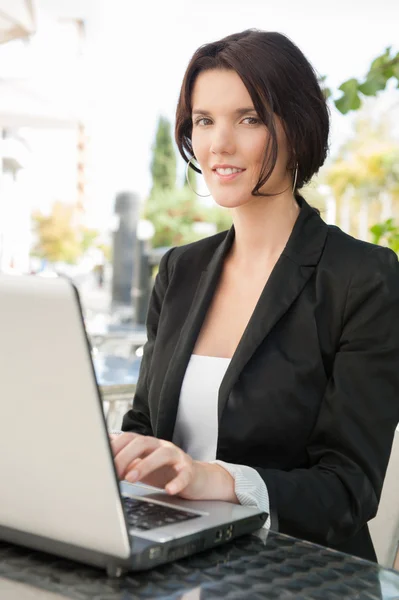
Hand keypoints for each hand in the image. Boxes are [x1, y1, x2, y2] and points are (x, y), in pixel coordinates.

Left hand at [110, 433, 237, 502]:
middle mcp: (160, 445)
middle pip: (142, 442)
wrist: (194, 478)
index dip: (114, 448)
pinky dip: (177, 481)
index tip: (102, 461)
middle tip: (113, 473)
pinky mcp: (189, 469)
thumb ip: (123, 457)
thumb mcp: (140, 464)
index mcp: (147, 444)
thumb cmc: (164, 471)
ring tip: (131, 479)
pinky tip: (169, 489)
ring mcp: (176, 455)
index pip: (128, 438)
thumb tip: (99, 448)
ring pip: (162, 454)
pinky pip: (184, 473)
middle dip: (125, 456)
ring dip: (145, 465)